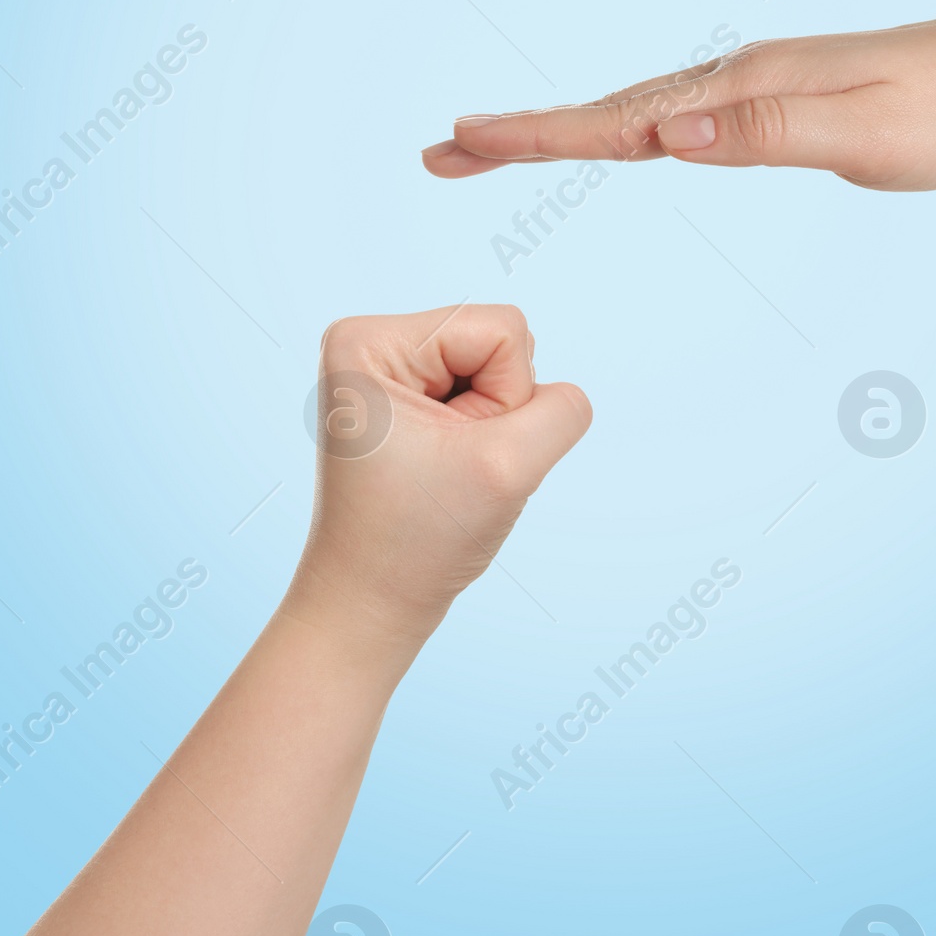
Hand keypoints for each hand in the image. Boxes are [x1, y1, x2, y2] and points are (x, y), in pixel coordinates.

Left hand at [287, 305, 590, 653]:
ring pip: (498, 371)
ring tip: (447, 472)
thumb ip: (561, 410)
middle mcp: (372, 344)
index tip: (454, 454)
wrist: (369, 606)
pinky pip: (484, 395)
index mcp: (371, 341)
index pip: (502, 329)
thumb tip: (565, 395)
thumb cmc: (415, 543)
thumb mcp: (507, 468)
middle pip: (500, 342)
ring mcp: (389, 372)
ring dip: (493, 428)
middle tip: (451, 468)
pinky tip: (447, 472)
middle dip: (498, 412)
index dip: (504, 399)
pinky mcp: (408, 400)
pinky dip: (484, 438)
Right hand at [422, 0, 935, 190]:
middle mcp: (738, 76)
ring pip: (640, 112)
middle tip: (445, 150)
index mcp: (745, 85)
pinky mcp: (778, 97)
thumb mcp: (865, 132)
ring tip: (504, 146)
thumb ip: (765, 131)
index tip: (461, 140)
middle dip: (524, 134)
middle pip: (610, 109)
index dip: (539, 135)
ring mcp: (756, 83)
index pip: (622, 118)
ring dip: (567, 130)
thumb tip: (666, 132)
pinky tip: (626, 140)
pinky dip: (628, 129)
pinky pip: (681, 117)